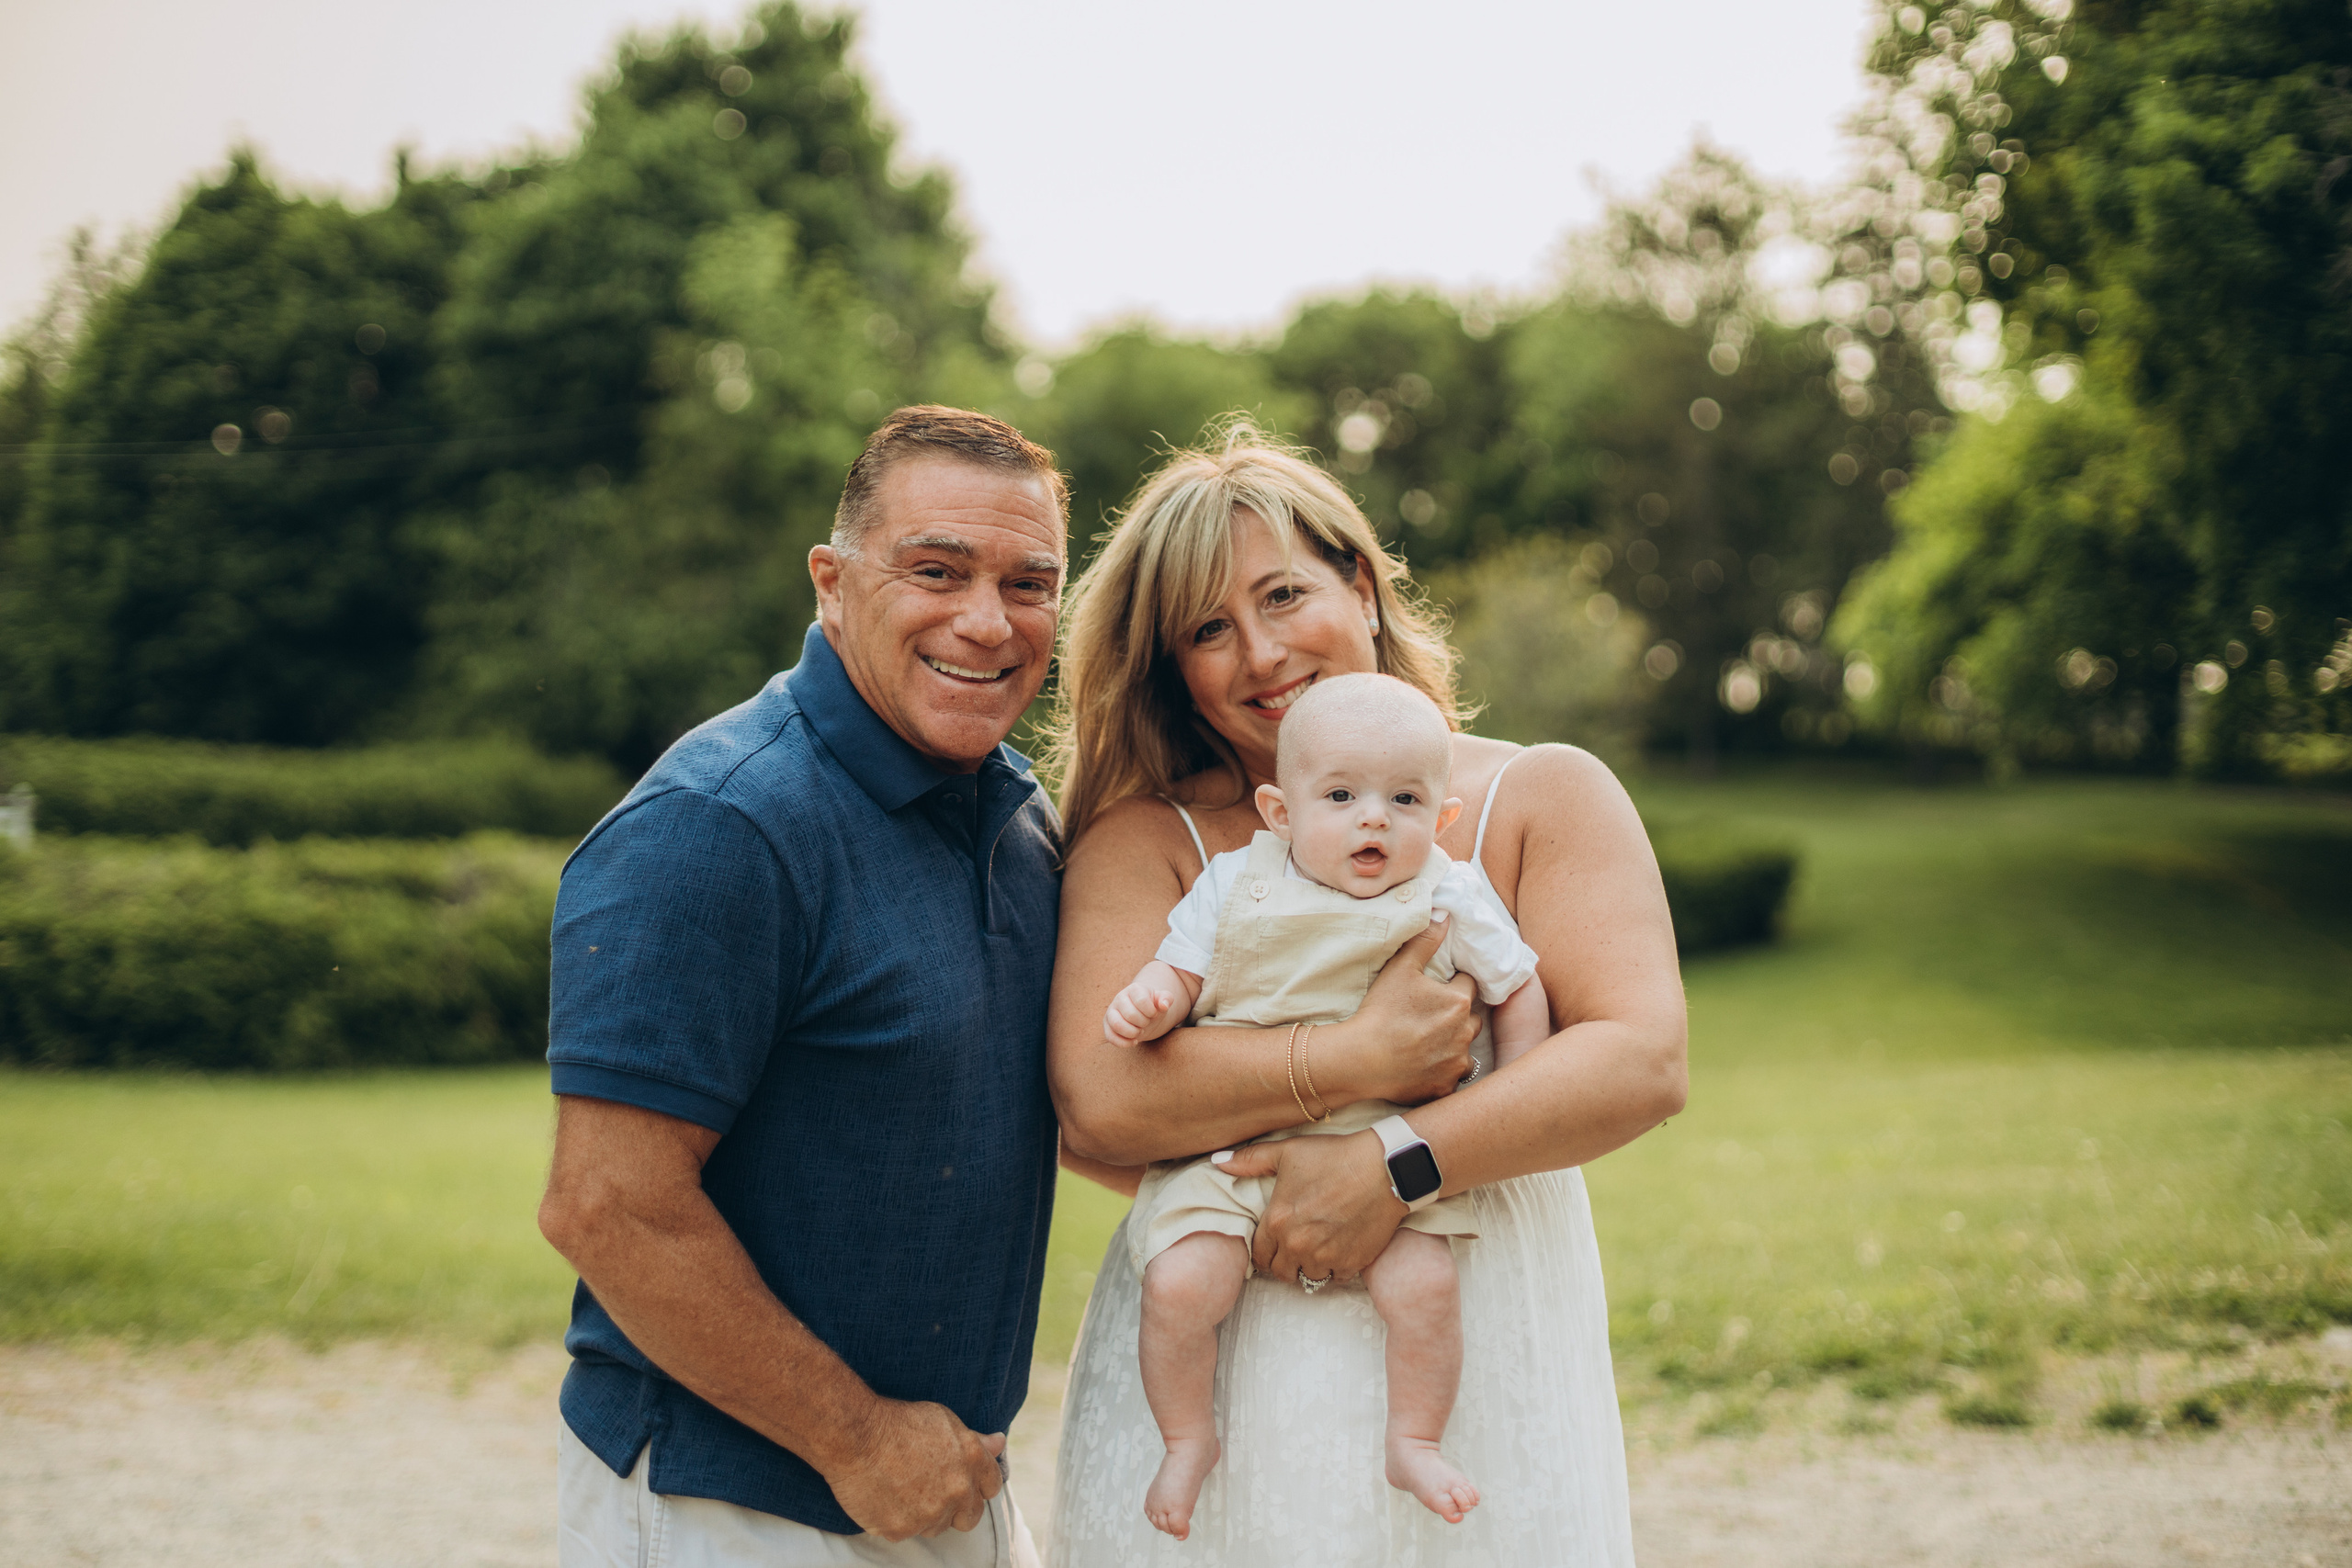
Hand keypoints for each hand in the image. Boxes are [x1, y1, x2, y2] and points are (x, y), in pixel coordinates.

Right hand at [824, 1397, 1004, 1540]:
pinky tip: (885, 1498)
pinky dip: (897, 1520)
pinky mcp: (902, 1530)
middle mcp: (957, 1491)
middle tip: (932, 1492)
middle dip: (957, 1509)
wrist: (855, 1435)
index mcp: (971, 1461)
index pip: (991, 1487)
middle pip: (969, 1518)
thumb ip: (974, 1440)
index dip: (977, 1485)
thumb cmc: (898, 1422)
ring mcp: (930, 1514)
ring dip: (926, 1516)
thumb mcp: (943, 1419)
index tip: (961, 1482)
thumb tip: (999, 1442)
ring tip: (903, 1490)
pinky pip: (906, 1533)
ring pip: (936, 1527)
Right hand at [1104, 979, 1177, 1044]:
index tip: (1154, 1013)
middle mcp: (1120, 998)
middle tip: (1146, 1023)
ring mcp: (1111, 1012)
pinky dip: (1124, 1043)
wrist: (1143, 1014)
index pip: (1141, 1000)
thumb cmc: (1153, 1006)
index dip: (1151, 1012)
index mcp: (1134, 989)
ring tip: (1139, 1031)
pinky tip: (1134, 1041)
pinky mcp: (1107, 1025)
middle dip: (1143, 1023)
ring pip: (1117, 1025)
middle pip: (1130, 1015)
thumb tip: (1163, 1005)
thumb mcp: (1162, 1001)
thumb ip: (1166, 999)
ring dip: (1133, 1033)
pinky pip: (1110, 1036)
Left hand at [1218, 1131, 1403, 1285]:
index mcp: (1277, 1221)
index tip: (1273, 1245)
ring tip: (1318, 1249)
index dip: (1264, 1252)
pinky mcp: (1352, 1262)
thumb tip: (1217, 1161)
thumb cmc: (1334, 1156)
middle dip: (1284, 1263)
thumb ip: (1250, 1160)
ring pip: (1309, 1278)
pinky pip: (1337, 1278)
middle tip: (1294, 1250)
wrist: (1384, 1168)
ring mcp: (1326, 1257)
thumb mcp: (1288, 1152)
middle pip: (1281, 1273)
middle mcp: (1298, 1244)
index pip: (1259, 1255)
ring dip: (1310, 1267)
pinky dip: (1337, 1268)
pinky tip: (1341, 1249)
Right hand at [1341, 917, 1480, 1103]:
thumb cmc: (1381, 1012)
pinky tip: (1420, 1065)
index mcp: (1458, 1001)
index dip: (1451, 984)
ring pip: (1463, 1047)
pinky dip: (1440, 1070)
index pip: (1467, 983)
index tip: (1433, 990)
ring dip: (1451, 1043)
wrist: (1362, 1059)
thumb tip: (1445, 916)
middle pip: (1470, 1017)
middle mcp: (1466, 1032)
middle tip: (1427, 1016)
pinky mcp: (1446, 1086)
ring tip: (1423, 1042)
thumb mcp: (1401, 969)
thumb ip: (1426, 940)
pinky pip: (1450, 1075)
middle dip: (1455, 1015)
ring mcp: (1457, 1062)